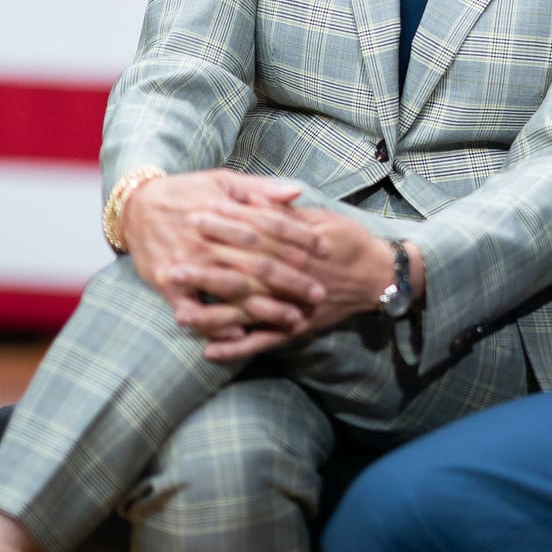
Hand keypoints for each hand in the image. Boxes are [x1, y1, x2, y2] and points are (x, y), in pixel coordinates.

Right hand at [121, 170, 326, 355]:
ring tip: (293, 319)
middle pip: (258, 262)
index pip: (270, 225)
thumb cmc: (185, 193)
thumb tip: (298, 192)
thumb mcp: (222, 181)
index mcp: (224, 211)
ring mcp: (188, 263)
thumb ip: (261, 189)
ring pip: (233, 289)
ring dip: (265, 307)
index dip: (300, 237)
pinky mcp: (169, 284)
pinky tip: (242, 333)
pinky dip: (216, 323)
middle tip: (319, 293)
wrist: (134, 207)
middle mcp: (208, 239)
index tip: (325, 249)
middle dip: (292, 279)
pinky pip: (195, 309)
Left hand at [190, 208, 417, 360]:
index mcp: (295, 246)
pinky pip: (263, 342)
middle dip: (206, 272)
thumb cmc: (349, 241)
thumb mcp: (321, 217)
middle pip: (242, 275)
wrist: (380, 276)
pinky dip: (237, 348)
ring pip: (247, 313)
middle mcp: (291, 278)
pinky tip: (210, 350)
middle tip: (171, 268)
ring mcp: (292, 307)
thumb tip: (255, 200)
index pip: (252, 234)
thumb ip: (285, 213)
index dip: (222, 226)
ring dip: (213, 316)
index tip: (193, 217)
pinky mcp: (296, 329)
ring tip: (179, 314)